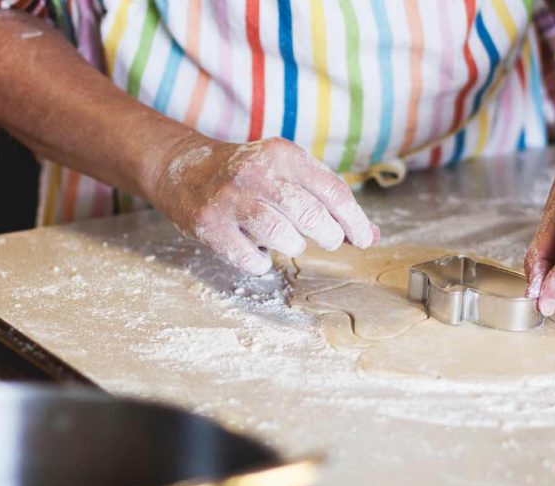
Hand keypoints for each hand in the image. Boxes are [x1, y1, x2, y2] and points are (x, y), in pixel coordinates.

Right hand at [150, 135, 377, 274]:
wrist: (183, 168)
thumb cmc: (249, 176)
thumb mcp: (289, 173)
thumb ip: (328, 202)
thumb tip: (370, 236)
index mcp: (283, 155)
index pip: (333, 191)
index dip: (354, 221)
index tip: (362, 239)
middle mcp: (257, 173)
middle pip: (311, 216)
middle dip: (329, 236)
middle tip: (327, 240)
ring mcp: (230, 199)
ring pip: (282, 236)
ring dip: (294, 246)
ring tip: (289, 241)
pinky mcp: (209, 225)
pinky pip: (249, 258)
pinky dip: (261, 263)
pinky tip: (258, 252)